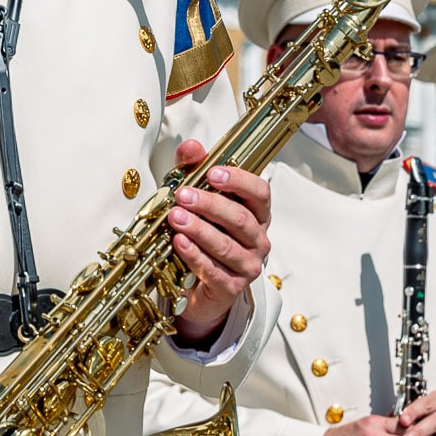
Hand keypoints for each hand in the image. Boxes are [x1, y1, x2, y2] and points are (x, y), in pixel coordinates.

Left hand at [166, 139, 269, 346]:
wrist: (199, 287)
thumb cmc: (203, 236)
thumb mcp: (196, 200)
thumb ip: (194, 171)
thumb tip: (191, 147)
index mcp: (257, 215)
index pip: (260, 193)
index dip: (239, 181)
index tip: (213, 172)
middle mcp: (258, 240)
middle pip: (240, 219)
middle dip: (210, 205)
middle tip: (184, 195)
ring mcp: (248, 266)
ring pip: (226, 246)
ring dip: (200, 229)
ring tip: (176, 217)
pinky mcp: (231, 288)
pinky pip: (214, 270)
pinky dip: (195, 255)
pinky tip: (179, 242)